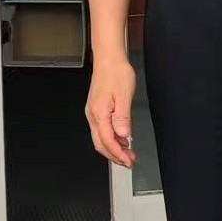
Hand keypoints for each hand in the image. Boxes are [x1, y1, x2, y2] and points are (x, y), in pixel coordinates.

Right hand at [85, 53, 136, 167]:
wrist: (108, 59)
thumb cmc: (116, 72)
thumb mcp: (124, 95)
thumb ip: (123, 117)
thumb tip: (123, 135)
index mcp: (99, 113)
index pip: (108, 141)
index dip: (118, 153)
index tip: (128, 161)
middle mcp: (93, 115)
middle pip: (101, 143)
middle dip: (114, 155)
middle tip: (129, 161)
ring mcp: (93, 112)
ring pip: (101, 138)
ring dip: (113, 148)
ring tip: (128, 152)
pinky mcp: (96, 109)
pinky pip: (102, 129)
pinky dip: (111, 138)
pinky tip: (121, 138)